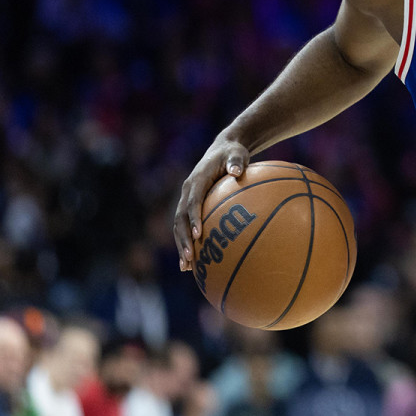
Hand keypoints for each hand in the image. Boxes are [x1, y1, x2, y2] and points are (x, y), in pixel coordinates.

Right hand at [174, 138, 249, 270]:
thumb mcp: (237, 153)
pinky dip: (185, 242)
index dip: (193, 218)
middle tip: (190, 258)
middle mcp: (188, 190)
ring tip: (186, 266)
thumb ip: (237, 161)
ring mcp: (186, 198)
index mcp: (198, 179)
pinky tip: (191, 262)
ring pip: (178, 225)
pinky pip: (184, 225)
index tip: (197, 234)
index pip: (193, 201)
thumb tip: (237, 171)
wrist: (223, 149)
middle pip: (180, 217)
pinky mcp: (189, 204)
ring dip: (181, 244)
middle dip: (183, 239)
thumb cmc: (233, 153)